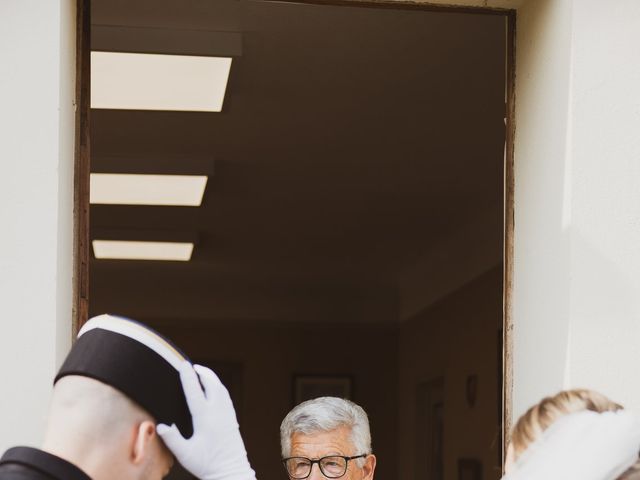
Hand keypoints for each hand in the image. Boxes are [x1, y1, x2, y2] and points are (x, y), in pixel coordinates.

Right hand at [157, 362, 256, 479]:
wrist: (231, 471)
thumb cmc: (207, 464)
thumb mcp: (185, 454)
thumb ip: (172, 439)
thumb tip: (161, 425)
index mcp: (205, 418)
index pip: (194, 391)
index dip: (188, 376)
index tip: (184, 364)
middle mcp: (218, 412)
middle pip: (212, 383)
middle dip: (202, 372)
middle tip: (192, 365)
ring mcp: (227, 413)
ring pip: (221, 388)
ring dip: (211, 377)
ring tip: (202, 372)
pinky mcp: (232, 418)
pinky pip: (226, 396)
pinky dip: (219, 386)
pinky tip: (215, 387)